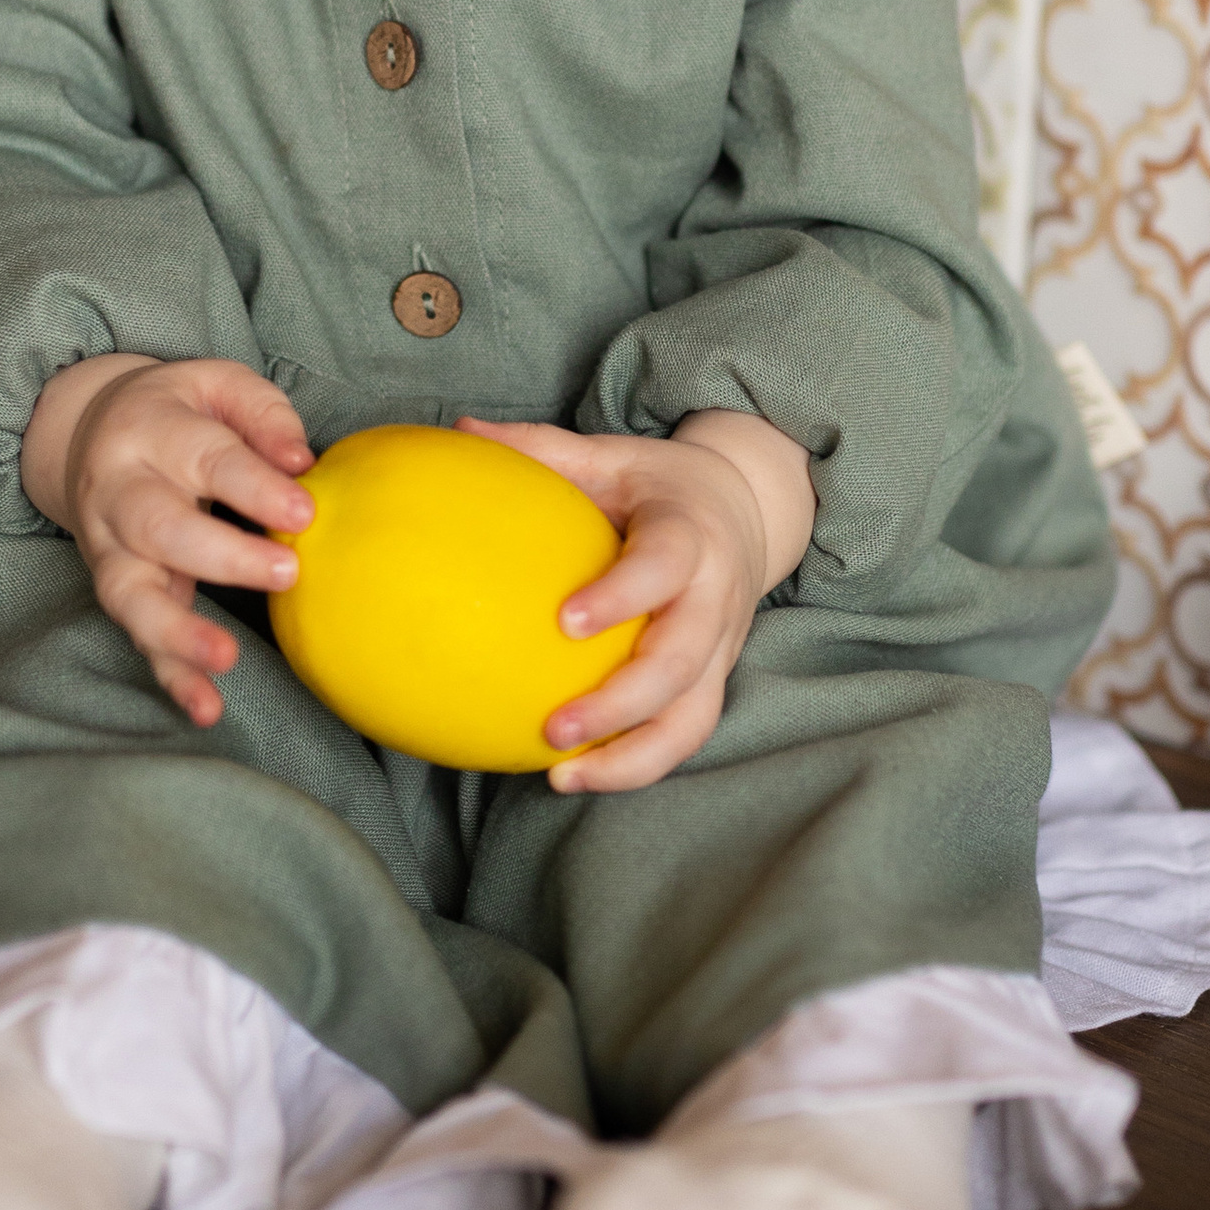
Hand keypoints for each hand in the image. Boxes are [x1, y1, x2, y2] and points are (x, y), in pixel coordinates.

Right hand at [22, 354, 313, 725]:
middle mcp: (117, 490)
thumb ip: (263, 414)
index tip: (305, 513)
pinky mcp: (115, 588)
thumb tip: (303, 462)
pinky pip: (136, 638)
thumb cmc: (177, 411)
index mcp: (149, 429)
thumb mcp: (218, 385)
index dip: (255, 485)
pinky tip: (206, 707)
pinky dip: (169, 676)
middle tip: (287, 573)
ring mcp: (107, 546)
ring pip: (130, 593)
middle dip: (222, 555)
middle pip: (159, 526)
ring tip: (225, 658)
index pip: (206, 457)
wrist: (86, 432)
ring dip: (176, 630)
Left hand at [457, 408, 814, 794]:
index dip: (622, 595)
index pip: (664, 567)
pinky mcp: (713, 682)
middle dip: (621, 703)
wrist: (749, 510)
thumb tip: (461, 431)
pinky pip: (681, 735)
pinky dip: (634, 765)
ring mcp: (720, 650)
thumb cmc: (661, 487)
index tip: (566, 621)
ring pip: (691, 718)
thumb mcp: (612, 456)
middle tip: (554, 728)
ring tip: (561, 778)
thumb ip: (541, 448)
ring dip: (631, 756)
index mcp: (691, 535)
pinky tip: (572, 777)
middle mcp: (716, 599)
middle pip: (681, 663)